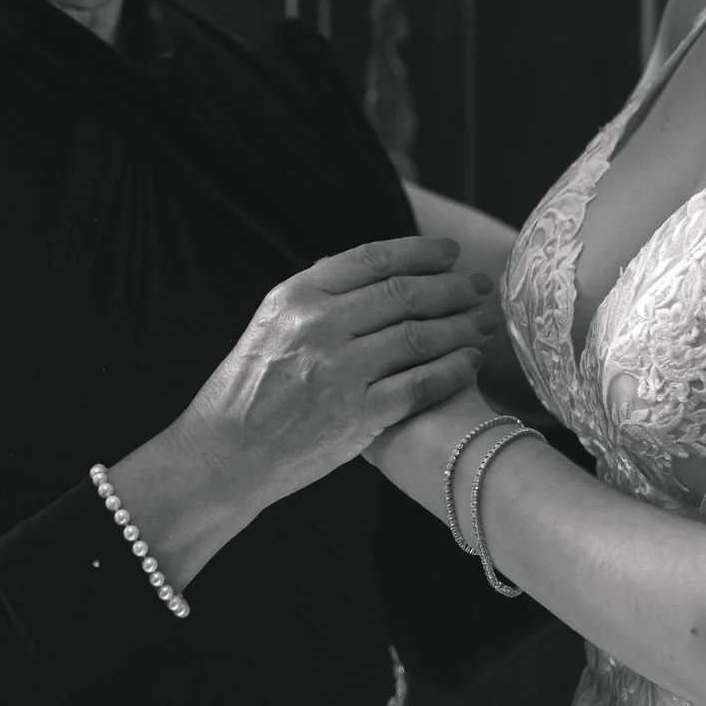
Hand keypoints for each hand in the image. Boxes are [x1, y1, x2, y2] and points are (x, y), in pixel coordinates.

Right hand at [173, 235, 499, 511]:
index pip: (372, 259)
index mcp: (296, 296)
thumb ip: (318, 296)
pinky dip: (452, 370)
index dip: (419, 251)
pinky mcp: (357, 416)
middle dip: (451, 286)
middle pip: (403, 294)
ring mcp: (339, 372)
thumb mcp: (270, 324)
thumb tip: (371, 270)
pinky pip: (420, 385)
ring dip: (459, 326)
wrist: (224, 454)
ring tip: (482, 322)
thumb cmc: (248, 389)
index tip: (450, 252)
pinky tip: (470, 363)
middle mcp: (318, 326)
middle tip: (479, 286)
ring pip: (418, 336)